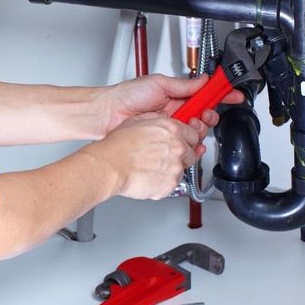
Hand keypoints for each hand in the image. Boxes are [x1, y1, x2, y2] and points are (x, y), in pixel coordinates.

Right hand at [85, 113, 206, 199]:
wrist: (109, 166)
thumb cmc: (118, 146)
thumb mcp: (137, 121)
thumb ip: (157, 120)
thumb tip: (163, 120)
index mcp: (172, 129)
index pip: (194, 134)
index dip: (187, 139)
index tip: (183, 142)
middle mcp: (178, 147)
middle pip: (192, 152)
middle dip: (181, 154)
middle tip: (163, 156)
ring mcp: (176, 167)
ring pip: (182, 169)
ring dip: (171, 168)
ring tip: (151, 166)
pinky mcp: (170, 184)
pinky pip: (172, 183)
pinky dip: (163, 182)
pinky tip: (149, 175)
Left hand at [99, 73, 243, 134]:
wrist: (108, 114)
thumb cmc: (126, 96)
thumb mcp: (159, 83)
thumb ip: (184, 84)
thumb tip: (203, 79)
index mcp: (176, 95)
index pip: (204, 94)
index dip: (220, 94)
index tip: (233, 94)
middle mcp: (176, 111)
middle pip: (205, 114)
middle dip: (210, 114)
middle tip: (204, 114)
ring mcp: (171, 126)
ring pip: (197, 130)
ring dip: (199, 128)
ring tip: (189, 124)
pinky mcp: (165, 139)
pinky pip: (185, 143)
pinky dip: (191, 143)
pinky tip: (189, 140)